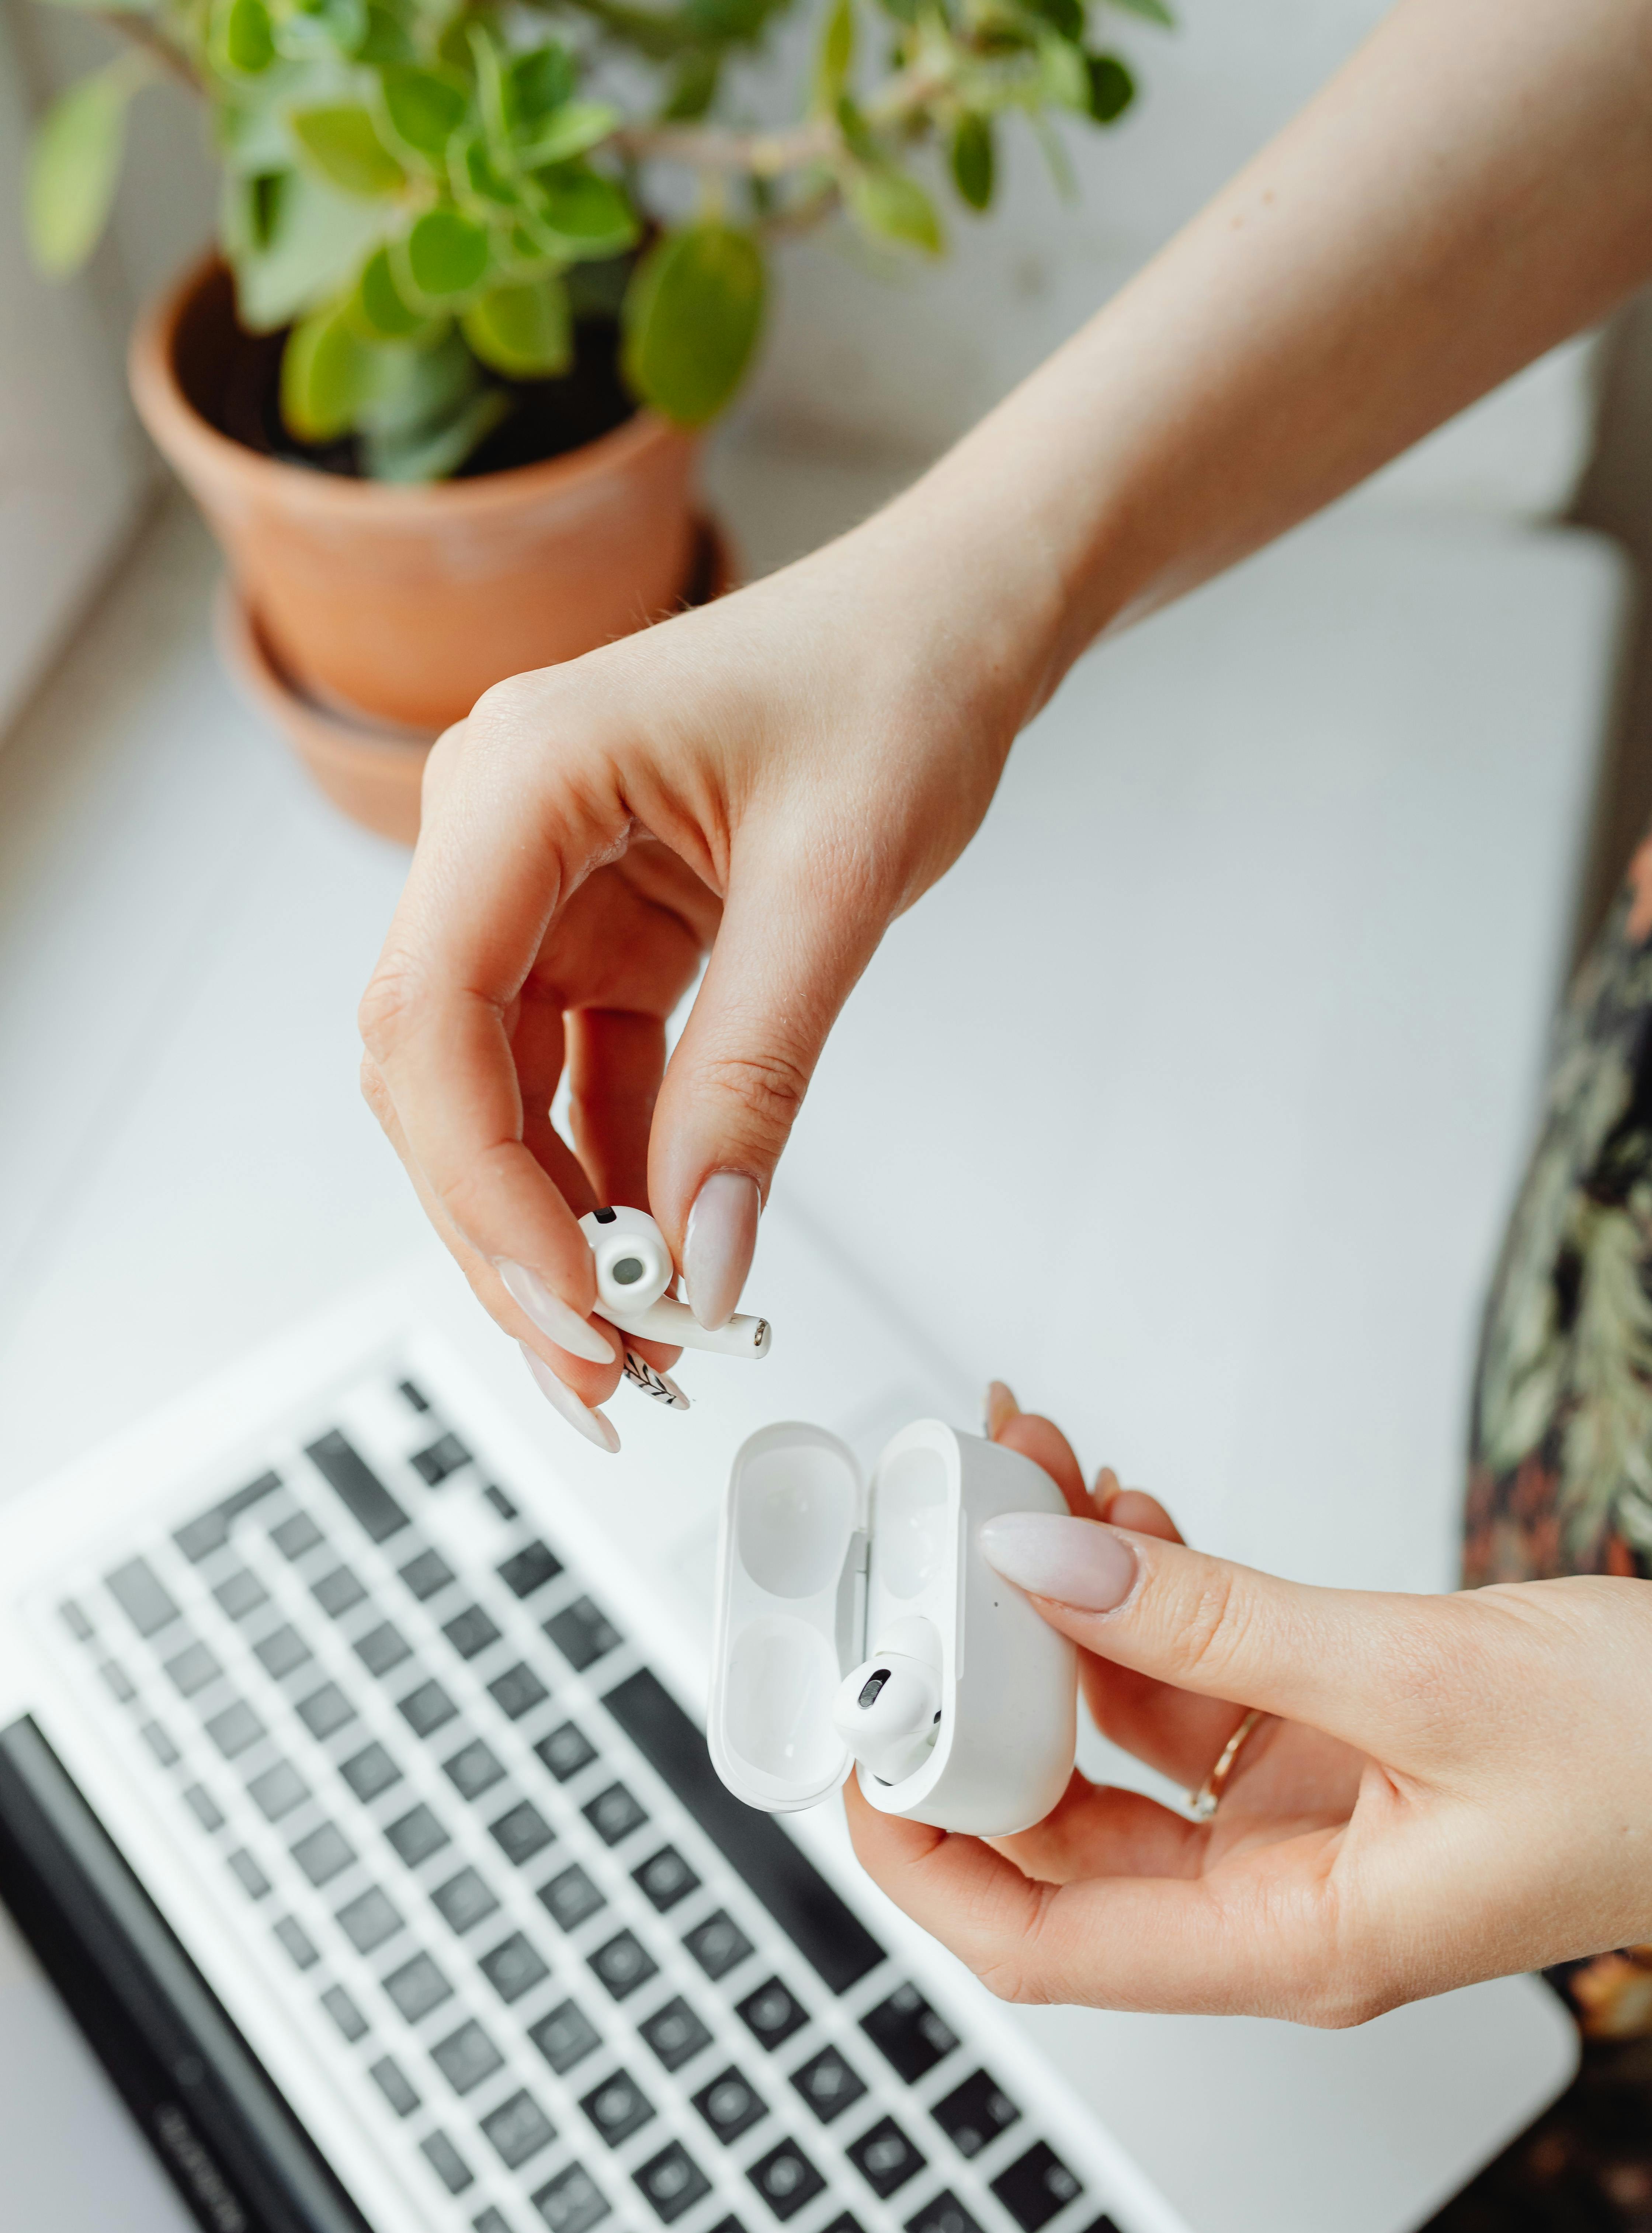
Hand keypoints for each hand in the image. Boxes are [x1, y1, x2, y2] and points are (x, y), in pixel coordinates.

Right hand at [358, 507, 1040, 1444]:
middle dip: (506, 1230)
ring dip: (553, 1220)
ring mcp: (536, 887)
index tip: (573, 1298)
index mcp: (519, 782)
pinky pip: (572, 1075)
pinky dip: (609, 1169)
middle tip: (599, 1370)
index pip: (431, 1017)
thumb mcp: (836, 885)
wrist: (948, 620)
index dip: (480, 1182)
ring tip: (632, 1343)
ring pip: (492, 1093)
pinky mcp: (594, 929)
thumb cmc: (896, 688)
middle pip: (438, 1075)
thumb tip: (703, 1262)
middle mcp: (494, 834)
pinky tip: (661, 1250)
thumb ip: (754, 1077)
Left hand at [846, 1387, 1651, 2023]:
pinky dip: (1149, 1592)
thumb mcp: (1422, 1679)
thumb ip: (1223, 1624)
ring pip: (1125, 1722)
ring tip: (1029, 1474)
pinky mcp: (1332, 1741)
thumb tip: (1045, 1569)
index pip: (1042, 1947)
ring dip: (1065, 1606)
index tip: (857, 1752)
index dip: (927, 1858)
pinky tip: (1120, 1514)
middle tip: (935, 1549)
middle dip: (988, 1678)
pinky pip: (1196, 1673)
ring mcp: (1302, 1813)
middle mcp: (1281, 1891)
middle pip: (1063, 1817)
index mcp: (1297, 1942)